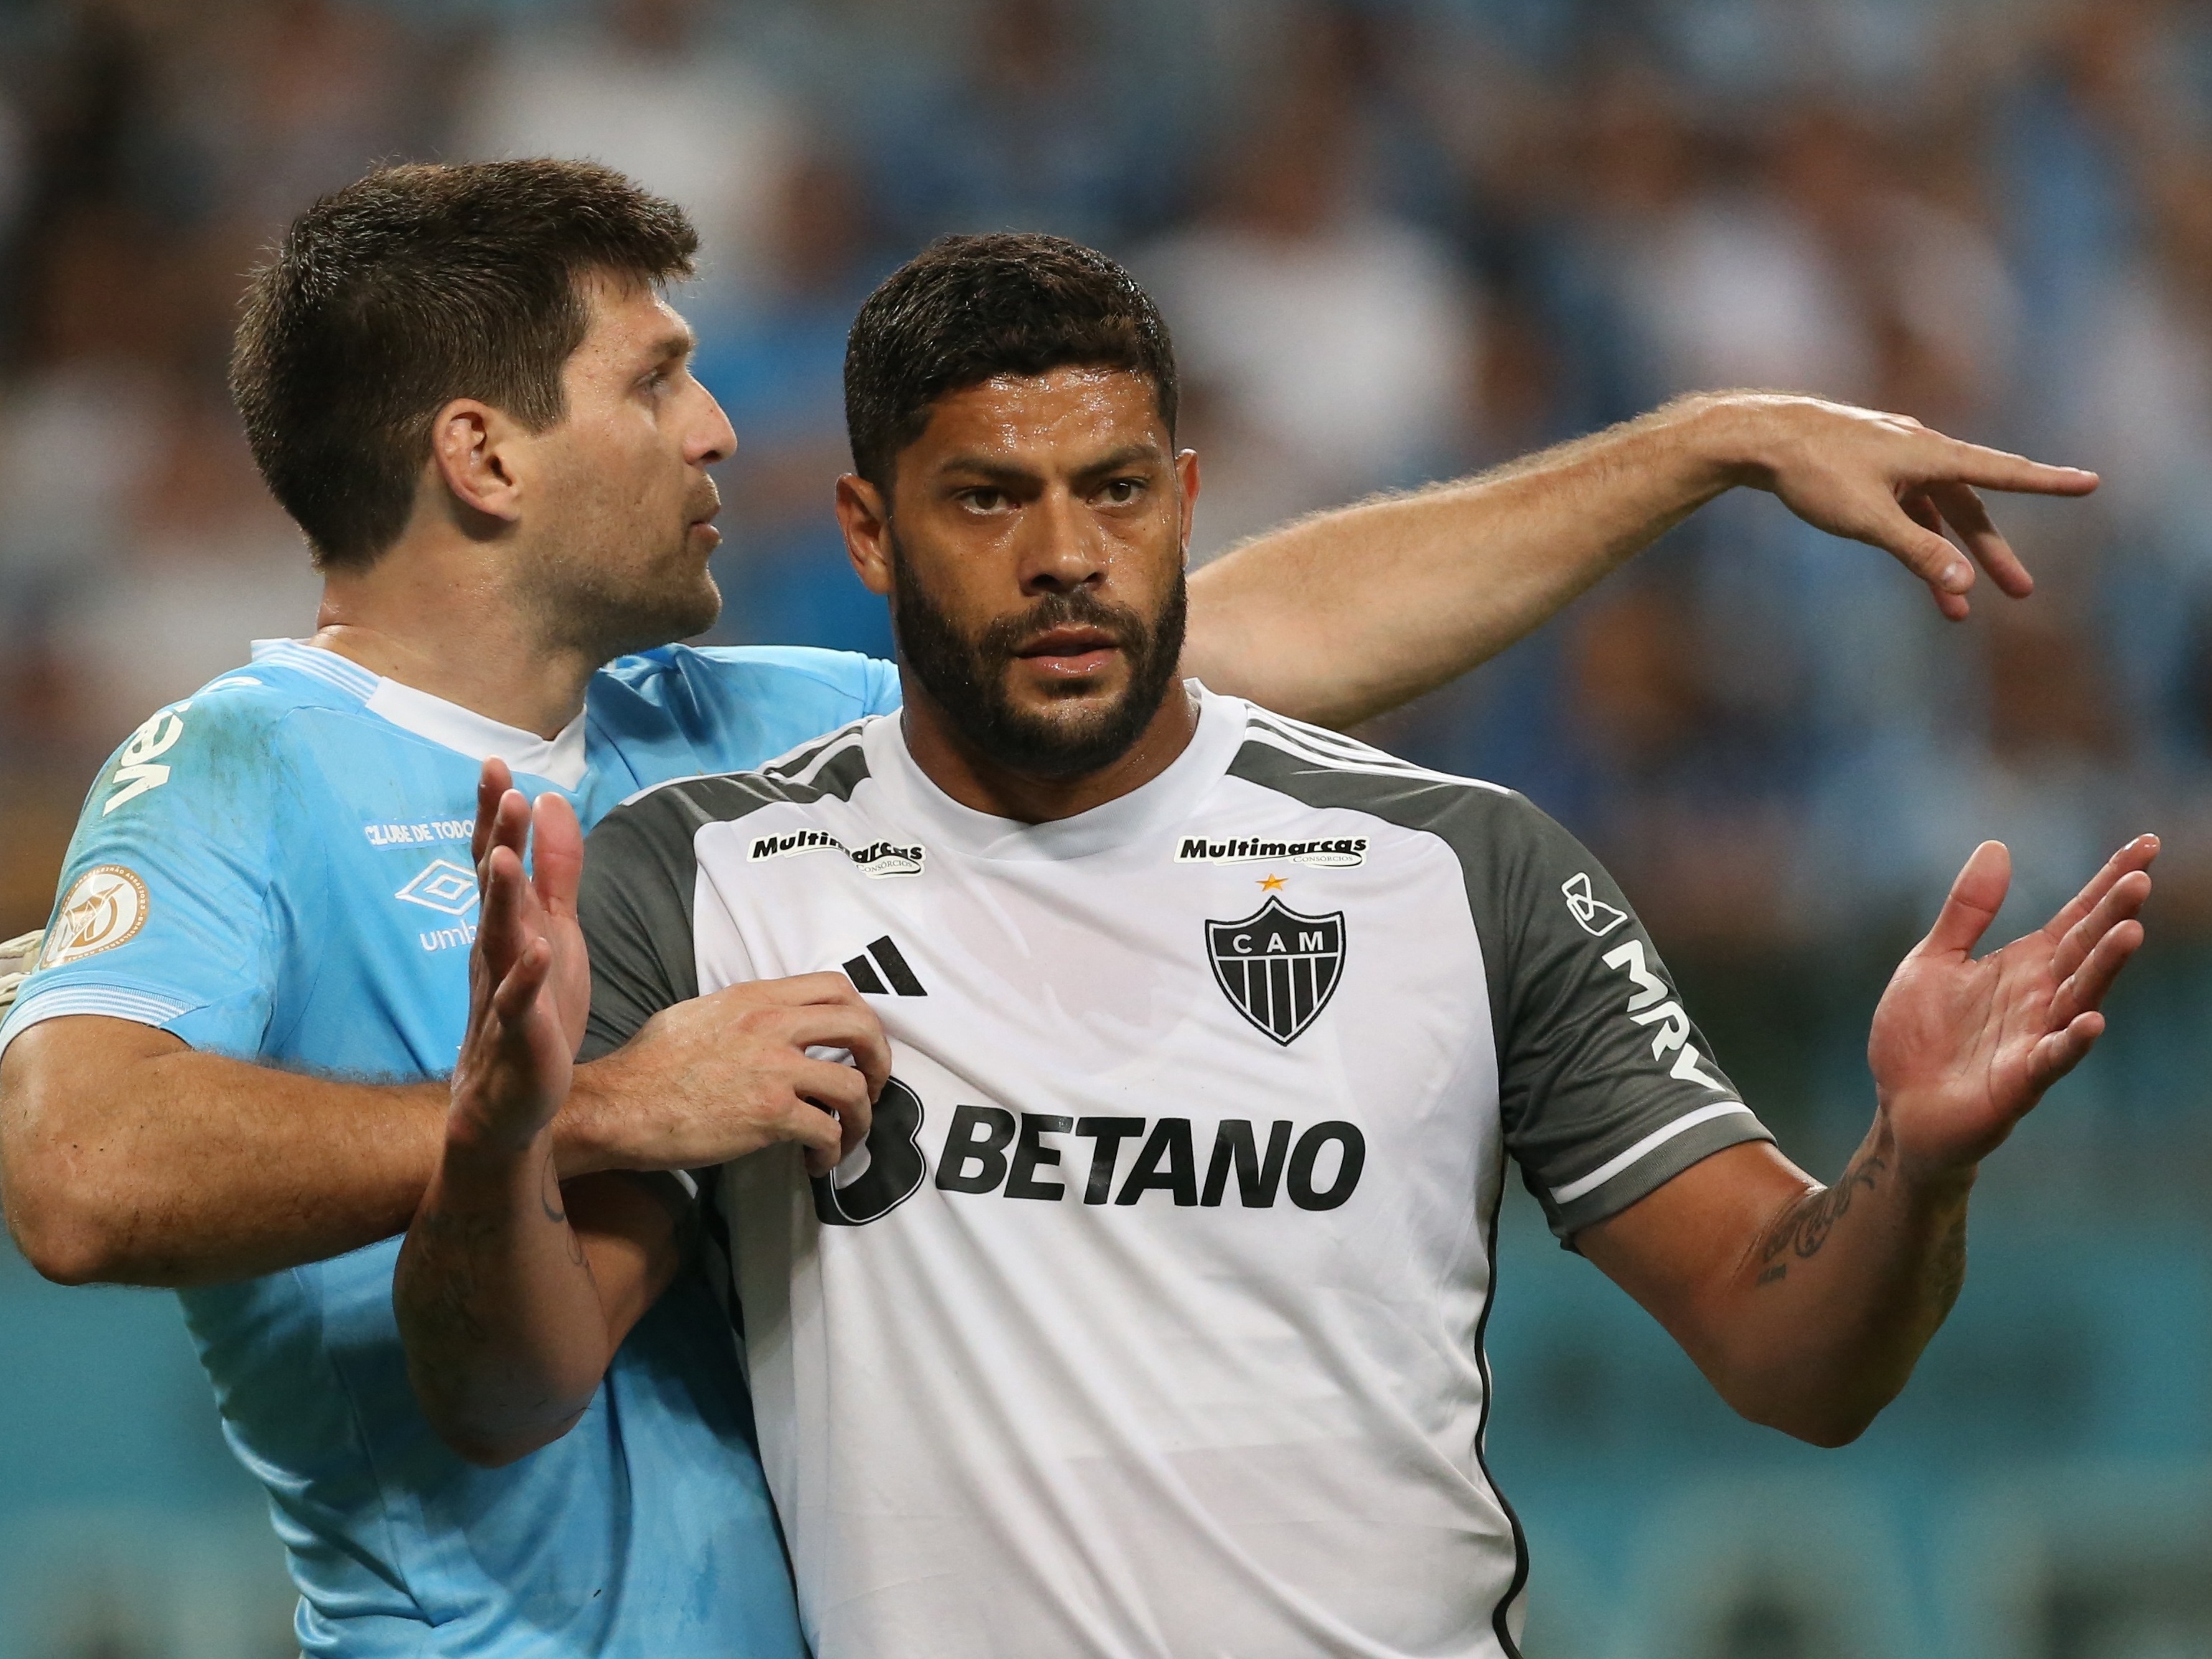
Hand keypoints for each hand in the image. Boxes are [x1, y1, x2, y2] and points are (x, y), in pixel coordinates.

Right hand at [449, 762, 586, 1153]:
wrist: (507, 1104)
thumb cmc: (532, 1011)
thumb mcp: (555, 931)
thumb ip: (556, 871)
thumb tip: (550, 801)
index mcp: (506, 926)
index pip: (496, 861)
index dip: (494, 814)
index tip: (494, 763)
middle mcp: (496, 953)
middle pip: (493, 889)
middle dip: (497, 837)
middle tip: (501, 787)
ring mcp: (503, 994)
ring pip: (499, 940)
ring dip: (502, 899)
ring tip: (506, 857)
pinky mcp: (518, 1038)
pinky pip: (519, 1006)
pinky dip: (526, 979)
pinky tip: (537, 953)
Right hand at [571, 974, 889, 1178]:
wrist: (618, 1106)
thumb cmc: (648, 1066)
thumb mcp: (699, 1014)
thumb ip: (743, 1013)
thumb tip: (770, 1025)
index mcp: (756, 997)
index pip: (835, 986)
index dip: (861, 1015)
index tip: (859, 1044)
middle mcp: (772, 1024)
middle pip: (861, 1026)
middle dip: (881, 1060)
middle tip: (874, 1088)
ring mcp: (774, 1069)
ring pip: (854, 1087)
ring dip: (862, 1118)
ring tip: (847, 1137)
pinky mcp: (770, 1114)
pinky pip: (827, 1131)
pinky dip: (832, 1152)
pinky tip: (816, 1163)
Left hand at [1725, 394, 2099, 620]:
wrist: (1758, 437)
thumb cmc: (1811, 473)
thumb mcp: (1867, 519)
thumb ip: (1917, 551)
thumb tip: (1964, 584)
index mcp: (1931, 455)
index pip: (2003, 473)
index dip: (2047, 483)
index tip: (2090, 483)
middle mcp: (1921, 451)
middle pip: (1969, 508)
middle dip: (1992, 554)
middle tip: (2021, 592)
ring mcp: (1895, 458)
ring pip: (1936, 515)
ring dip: (1948, 559)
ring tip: (1957, 611)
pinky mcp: (1870, 468)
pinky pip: (1907, 510)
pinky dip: (1917, 541)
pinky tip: (1922, 569)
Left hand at [1867, 835, 2155, 1179]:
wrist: (1899, 1107)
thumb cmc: (1920, 1036)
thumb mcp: (1934, 960)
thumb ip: (1967, 911)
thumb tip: (1997, 846)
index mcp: (2025, 966)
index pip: (2077, 917)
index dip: (2109, 883)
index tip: (2145, 845)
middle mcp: (2041, 999)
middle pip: (2085, 951)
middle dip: (2113, 916)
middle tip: (2140, 880)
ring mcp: (2035, 1039)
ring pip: (2079, 999)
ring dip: (2105, 968)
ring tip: (2131, 932)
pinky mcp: (2019, 1082)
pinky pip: (2051, 1059)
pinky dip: (2071, 1042)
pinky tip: (2092, 1022)